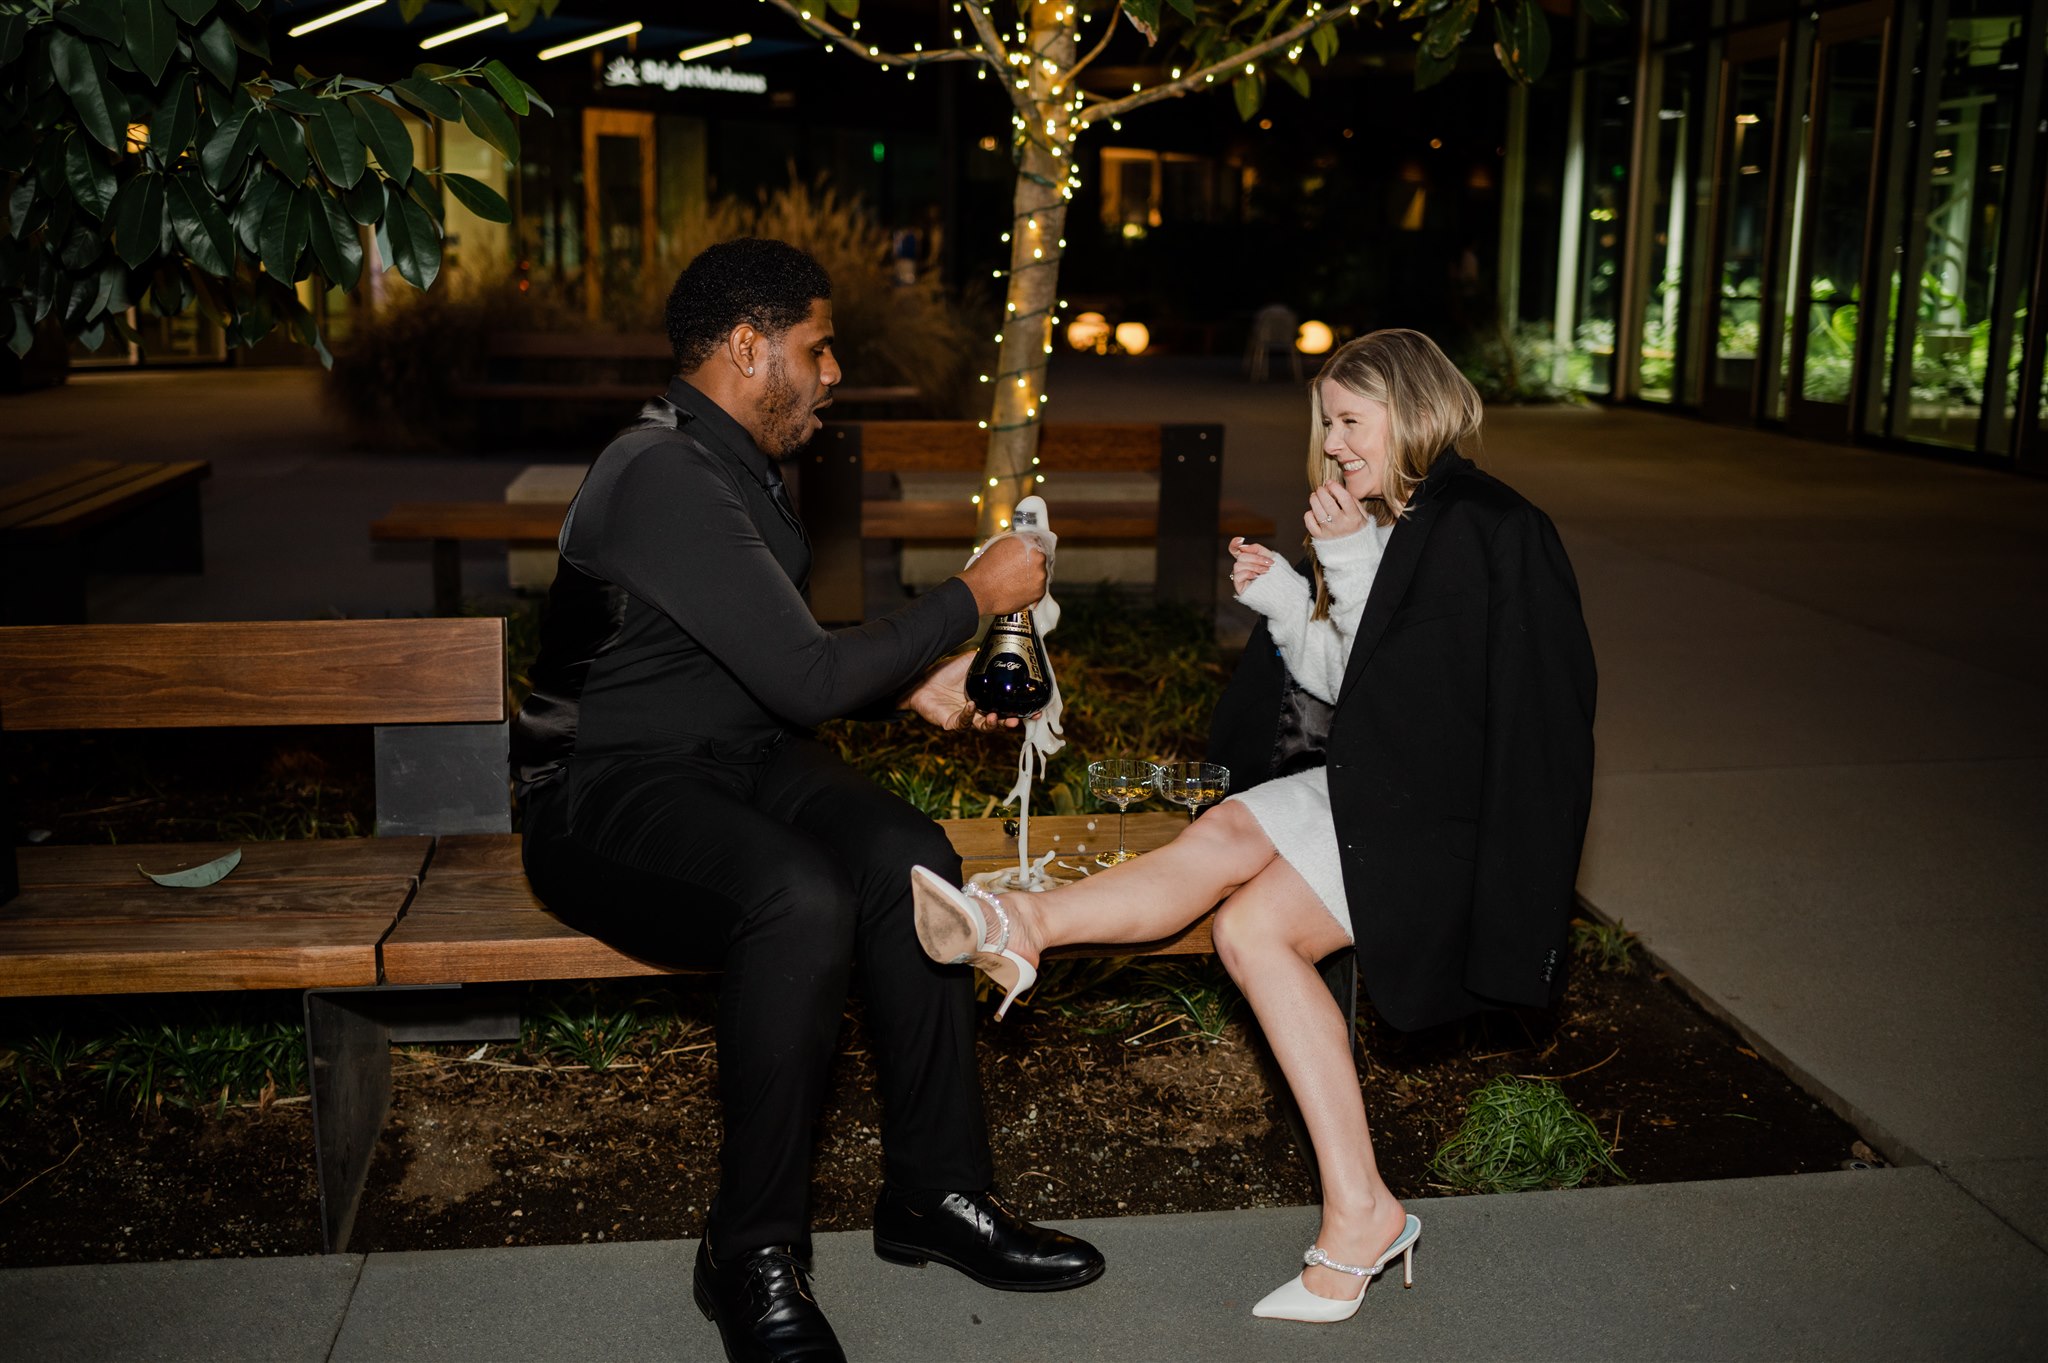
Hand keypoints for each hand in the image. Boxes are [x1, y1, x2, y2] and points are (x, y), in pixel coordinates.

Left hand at [902, 651, 1025, 731]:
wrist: (920, 678)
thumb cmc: (944, 671)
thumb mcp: (970, 660)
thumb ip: (986, 658)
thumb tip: (1004, 646)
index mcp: (987, 698)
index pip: (1008, 708)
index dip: (1023, 712)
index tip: (1036, 711)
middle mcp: (978, 711)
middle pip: (999, 722)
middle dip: (1011, 722)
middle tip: (1019, 719)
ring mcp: (965, 719)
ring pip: (983, 727)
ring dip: (992, 724)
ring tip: (997, 717)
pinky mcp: (951, 723)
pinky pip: (962, 722)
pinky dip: (968, 714)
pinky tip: (971, 705)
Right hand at [958, 534, 1046, 615]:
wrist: (979, 590)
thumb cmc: (985, 568)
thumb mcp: (1000, 545)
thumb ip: (1016, 543)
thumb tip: (1024, 544)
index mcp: (1029, 543)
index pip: (1039, 541)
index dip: (1033, 548)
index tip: (1030, 553)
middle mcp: (1038, 557)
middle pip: (1042, 558)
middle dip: (1033, 562)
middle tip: (1020, 568)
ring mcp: (1041, 575)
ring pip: (1041, 574)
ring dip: (1033, 576)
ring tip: (1016, 580)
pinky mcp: (1040, 591)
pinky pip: (1039, 588)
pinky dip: (1031, 589)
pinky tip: (1018, 589)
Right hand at [1228, 536, 1274, 594]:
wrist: (1282, 590)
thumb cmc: (1276, 574)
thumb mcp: (1269, 556)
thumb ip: (1256, 548)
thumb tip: (1243, 546)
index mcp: (1247, 559)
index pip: (1235, 550)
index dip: (1234, 543)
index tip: (1241, 539)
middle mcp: (1242, 567)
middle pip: (1241, 556)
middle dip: (1256, 558)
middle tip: (1270, 563)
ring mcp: (1239, 577)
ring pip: (1238, 565)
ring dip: (1255, 566)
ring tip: (1266, 571)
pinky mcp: (1239, 586)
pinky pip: (1238, 575)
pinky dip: (1248, 573)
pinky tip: (1257, 577)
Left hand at [1304, 479, 1366, 539]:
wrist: (1354, 551)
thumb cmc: (1357, 529)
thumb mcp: (1363, 515)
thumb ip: (1353, 501)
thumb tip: (1337, 488)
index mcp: (1354, 517)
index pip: (1344, 498)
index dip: (1335, 487)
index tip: (1330, 482)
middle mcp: (1342, 525)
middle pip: (1328, 503)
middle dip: (1322, 491)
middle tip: (1321, 488)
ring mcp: (1330, 532)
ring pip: (1317, 512)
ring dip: (1313, 500)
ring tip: (1314, 496)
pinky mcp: (1320, 538)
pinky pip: (1310, 523)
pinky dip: (1309, 515)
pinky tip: (1313, 512)